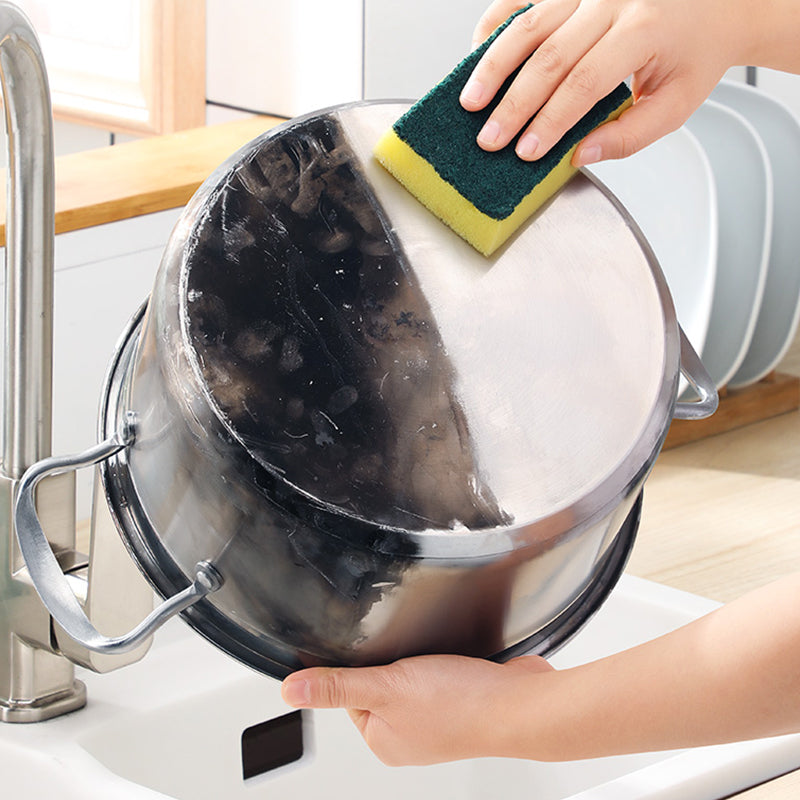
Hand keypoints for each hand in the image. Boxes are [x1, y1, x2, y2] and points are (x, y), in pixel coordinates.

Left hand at [281, 653, 553, 765]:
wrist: (523, 703)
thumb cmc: (462, 704)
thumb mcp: (388, 685)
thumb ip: (339, 685)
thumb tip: (291, 691)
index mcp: (382, 739)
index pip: (350, 691)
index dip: (363, 664)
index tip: (379, 653)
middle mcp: (407, 735)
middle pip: (382, 681)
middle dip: (395, 660)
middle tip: (413, 658)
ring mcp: (435, 721)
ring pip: (412, 677)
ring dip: (421, 660)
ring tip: (436, 661)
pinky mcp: (460, 703)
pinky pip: (440, 677)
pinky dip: (445, 665)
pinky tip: (454, 662)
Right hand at [461, 0, 742, 164]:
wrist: (714, 1)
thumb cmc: (693, 53)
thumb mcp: (676, 103)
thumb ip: (629, 135)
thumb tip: (580, 155)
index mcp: (645, 29)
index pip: (585, 83)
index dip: (551, 120)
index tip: (526, 151)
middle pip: (550, 56)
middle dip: (514, 103)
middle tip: (489, 139)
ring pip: (530, 25)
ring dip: (494, 66)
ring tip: (471, 102)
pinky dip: (497, 25)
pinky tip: (477, 53)